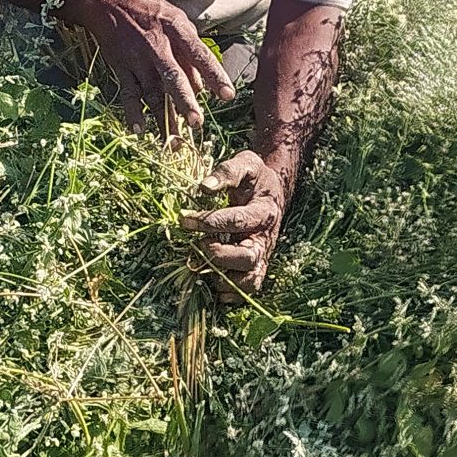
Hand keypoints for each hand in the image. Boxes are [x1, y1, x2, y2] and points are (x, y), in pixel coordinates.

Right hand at [57, 0, 234, 133]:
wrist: (108, 2)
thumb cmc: (150, 11)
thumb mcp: (176, 20)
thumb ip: (191, 51)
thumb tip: (202, 86)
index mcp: (176, 32)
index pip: (200, 56)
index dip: (214, 76)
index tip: (228, 96)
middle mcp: (157, 47)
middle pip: (172, 77)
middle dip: (184, 101)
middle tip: (196, 123)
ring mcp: (137, 59)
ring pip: (152, 93)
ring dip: (162, 119)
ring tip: (173, 143)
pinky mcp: (121, 68)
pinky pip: (128, 94)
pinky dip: (132, 112)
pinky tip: (139, 131)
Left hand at [184, 150, 290, 295]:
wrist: (271, 192)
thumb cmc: (254, 178)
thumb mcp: (247, 163)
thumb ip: (228, 171)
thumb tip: (204, 187)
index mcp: (265, 212)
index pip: (237, 221)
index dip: (209, 222)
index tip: (184, 219)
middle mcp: (266, 239)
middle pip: (247, 257)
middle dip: (217, 254)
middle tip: (196, 244)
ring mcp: (262, 256)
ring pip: (249, 281)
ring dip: (222, 278)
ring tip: (201, 265)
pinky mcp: (255, 268)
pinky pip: (246, 291)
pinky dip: (228, 293)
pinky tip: (209, 281)